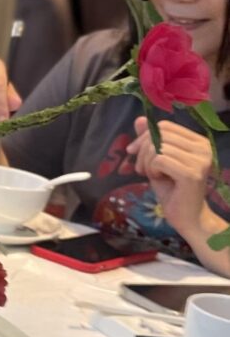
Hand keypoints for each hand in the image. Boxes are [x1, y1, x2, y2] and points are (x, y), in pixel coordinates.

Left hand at [127, 116, 214, 239]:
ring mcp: (199, 161)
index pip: (166, 126)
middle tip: (140, 168)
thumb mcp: (157, 161)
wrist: (187, 217)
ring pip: (157, 147)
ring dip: (146, 162)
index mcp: (199, 142)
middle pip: (160, 135)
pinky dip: (151, 170)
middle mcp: (203, 148)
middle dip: (142, 150)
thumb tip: (139, 119)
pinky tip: (158, 179)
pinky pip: (159, 160)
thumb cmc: (173, 190)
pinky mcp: (191, 174)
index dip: (144, 135)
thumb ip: (150, 140)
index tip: (132, 150)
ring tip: (150, 175)